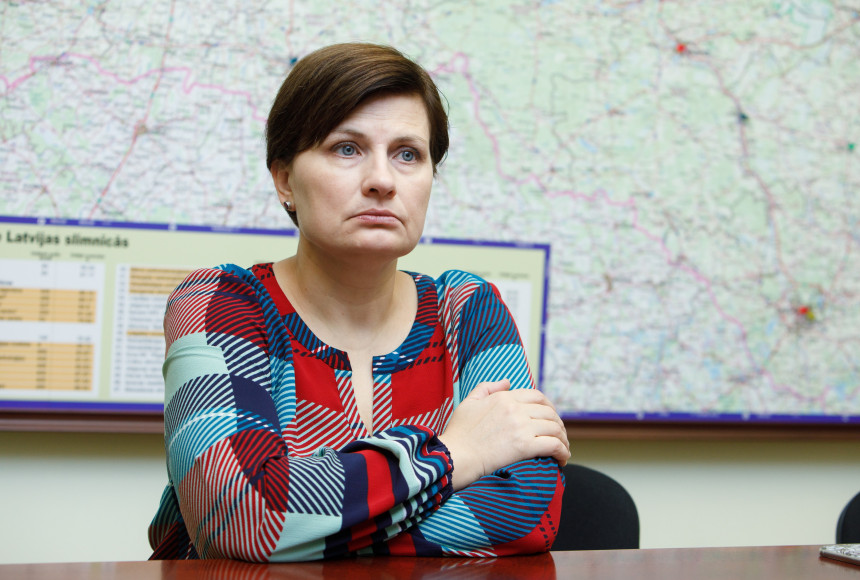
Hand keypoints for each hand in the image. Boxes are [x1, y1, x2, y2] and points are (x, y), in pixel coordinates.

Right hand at [439, 379, 569, 490]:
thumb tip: (507, 382)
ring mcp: (521, 427)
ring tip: (563, 449)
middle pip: (550, 413)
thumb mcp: (469, 403)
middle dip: (559, 425)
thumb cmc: (459, 433)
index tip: (551, 418)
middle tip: (559, 436)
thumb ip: (487, 388)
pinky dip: (562, 451)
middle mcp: (515, 409)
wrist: (455, 456)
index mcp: (504, 398)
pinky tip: (562, 459)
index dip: (549, 407)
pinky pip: (553, 445)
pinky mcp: (524, 446)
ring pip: (555, 429)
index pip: (537, 396)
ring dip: (563, 439)